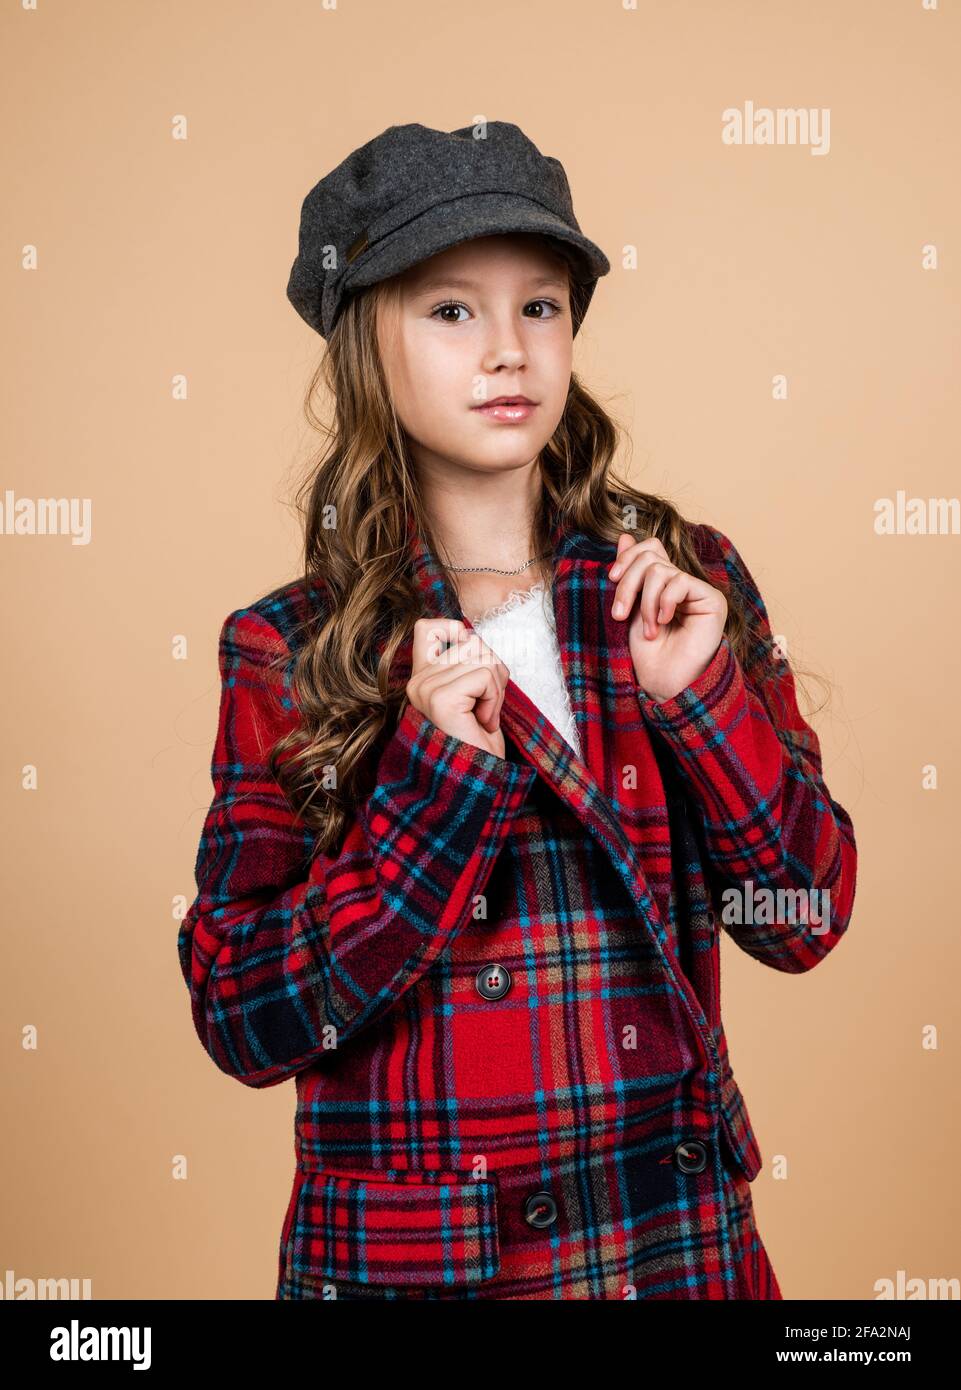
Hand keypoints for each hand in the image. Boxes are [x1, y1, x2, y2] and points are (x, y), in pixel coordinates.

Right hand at [406, 617, 510, 758]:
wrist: (478, 779)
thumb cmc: (478, 740)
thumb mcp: (472, 692)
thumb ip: (466, 663)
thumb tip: (469, 634)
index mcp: (422, 678)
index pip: (428, 628)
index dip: (456, 631)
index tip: (472, 665)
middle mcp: (418, 682)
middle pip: (473, 642)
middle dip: (493, 674)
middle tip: (484, 708)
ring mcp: (426, 690)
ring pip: (483, 658)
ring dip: (496, 690)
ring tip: (483, 717)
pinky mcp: (441, 699)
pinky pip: (485, 676)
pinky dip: (495, 700)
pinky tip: (483, 722)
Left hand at [608, 533, 727, 702]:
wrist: (664, 684)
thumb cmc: (647, 654)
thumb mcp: (629, 609)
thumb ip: (629, 574)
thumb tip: (624, 535)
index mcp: (663, 583)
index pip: (649, 548)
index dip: (628, 556)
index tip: (610, 578)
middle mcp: (682, 583)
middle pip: (650, 556)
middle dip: (628, 584)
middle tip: (619, 614)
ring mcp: (698, 590)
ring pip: (660, 570)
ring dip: (645, 602)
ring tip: (648, 630)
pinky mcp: (712, 600)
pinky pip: (680, 582)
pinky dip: (664, 603)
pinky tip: (664, 624)